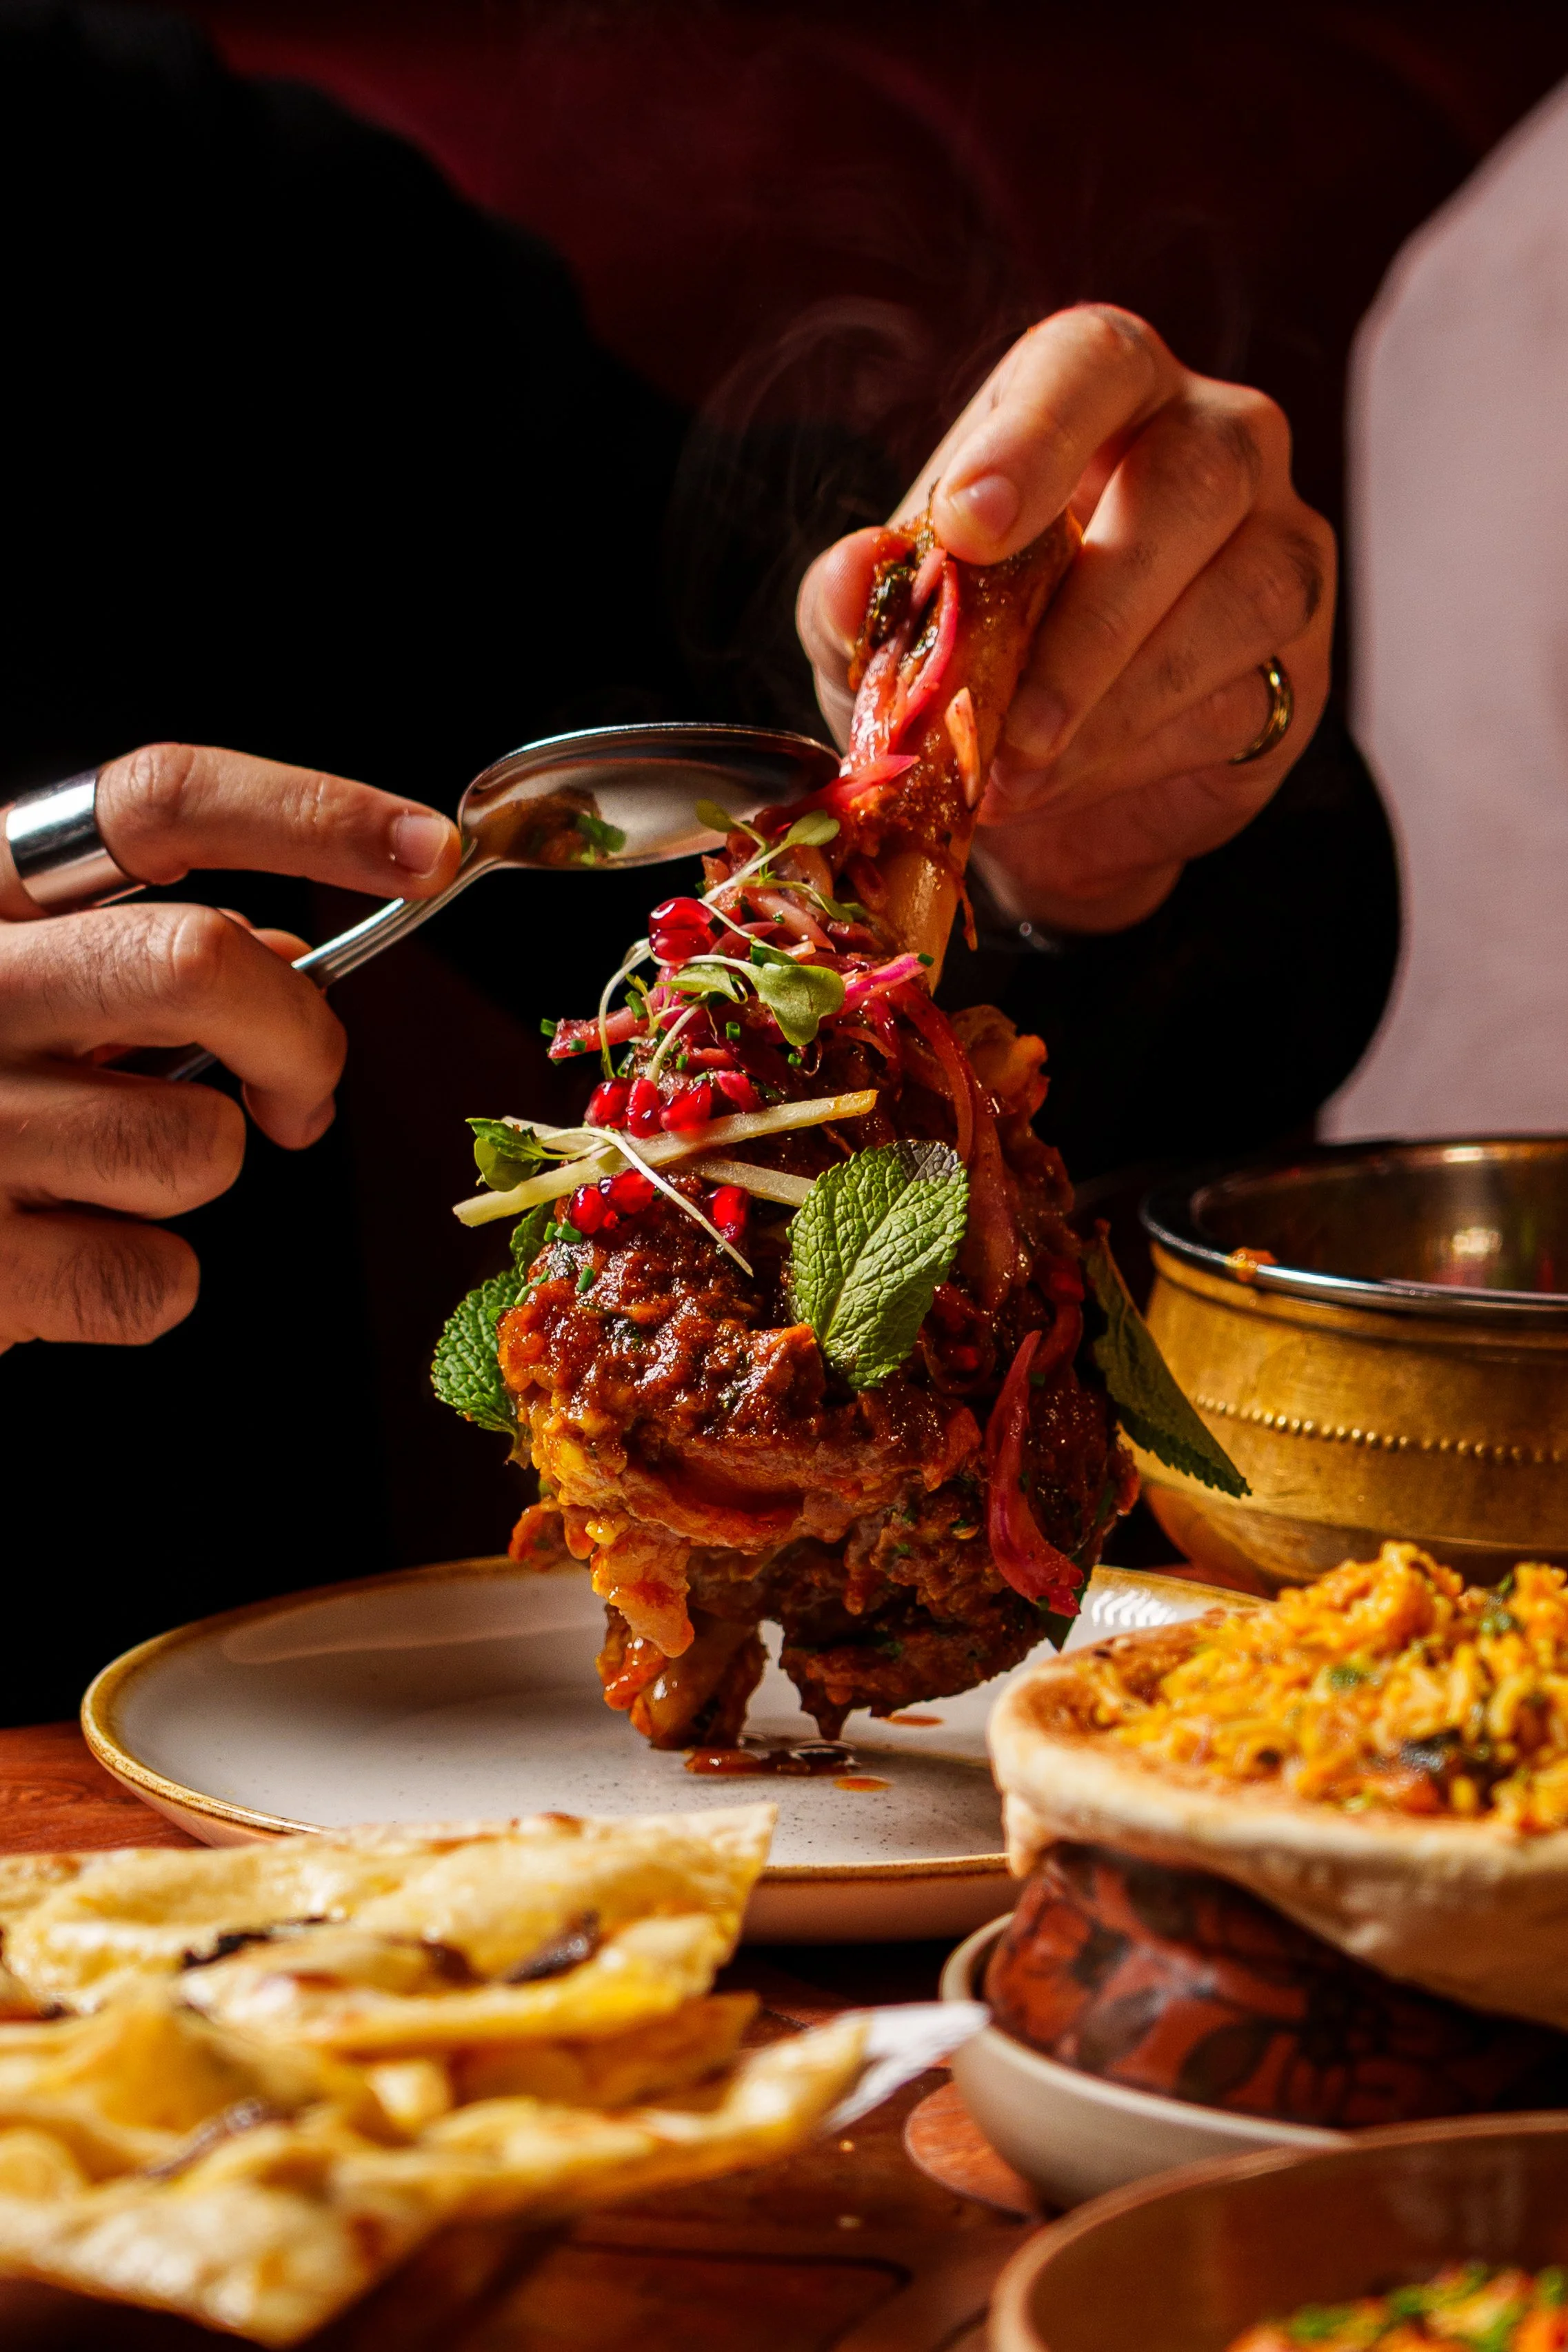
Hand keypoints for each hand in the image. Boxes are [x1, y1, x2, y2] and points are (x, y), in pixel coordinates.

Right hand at [0, 743, 459, 1349]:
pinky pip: (156, 1279)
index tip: (426, 849)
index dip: (311, 812)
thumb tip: (280, 962)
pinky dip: (148, 1283)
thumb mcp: (20, 986)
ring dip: (203, 1171)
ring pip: (198, 1145)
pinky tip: (65, 1258)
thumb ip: (136, 954)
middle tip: (300, 1093)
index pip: (157, 802)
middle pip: (199, 963)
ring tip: (111, 1176)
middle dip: (297, 1038)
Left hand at [798, 305, 1334, 930]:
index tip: (969, 524)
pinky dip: (1137, 755)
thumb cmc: (965, 659)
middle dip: (1091, 610)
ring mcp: (1277, 544)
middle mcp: (1214, 442)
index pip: (1093, 363)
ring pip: (1239, 596)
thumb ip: (853, 600)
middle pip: (1196, 475)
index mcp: (1099, 395)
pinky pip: (1245, 700)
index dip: (1036, 434)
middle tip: (1001, 715)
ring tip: (1015, 774)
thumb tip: (853, 573)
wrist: (1039, 788)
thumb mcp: (882, 635)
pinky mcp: (1301, 660)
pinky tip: (1064, 785)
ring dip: (1114, 701)